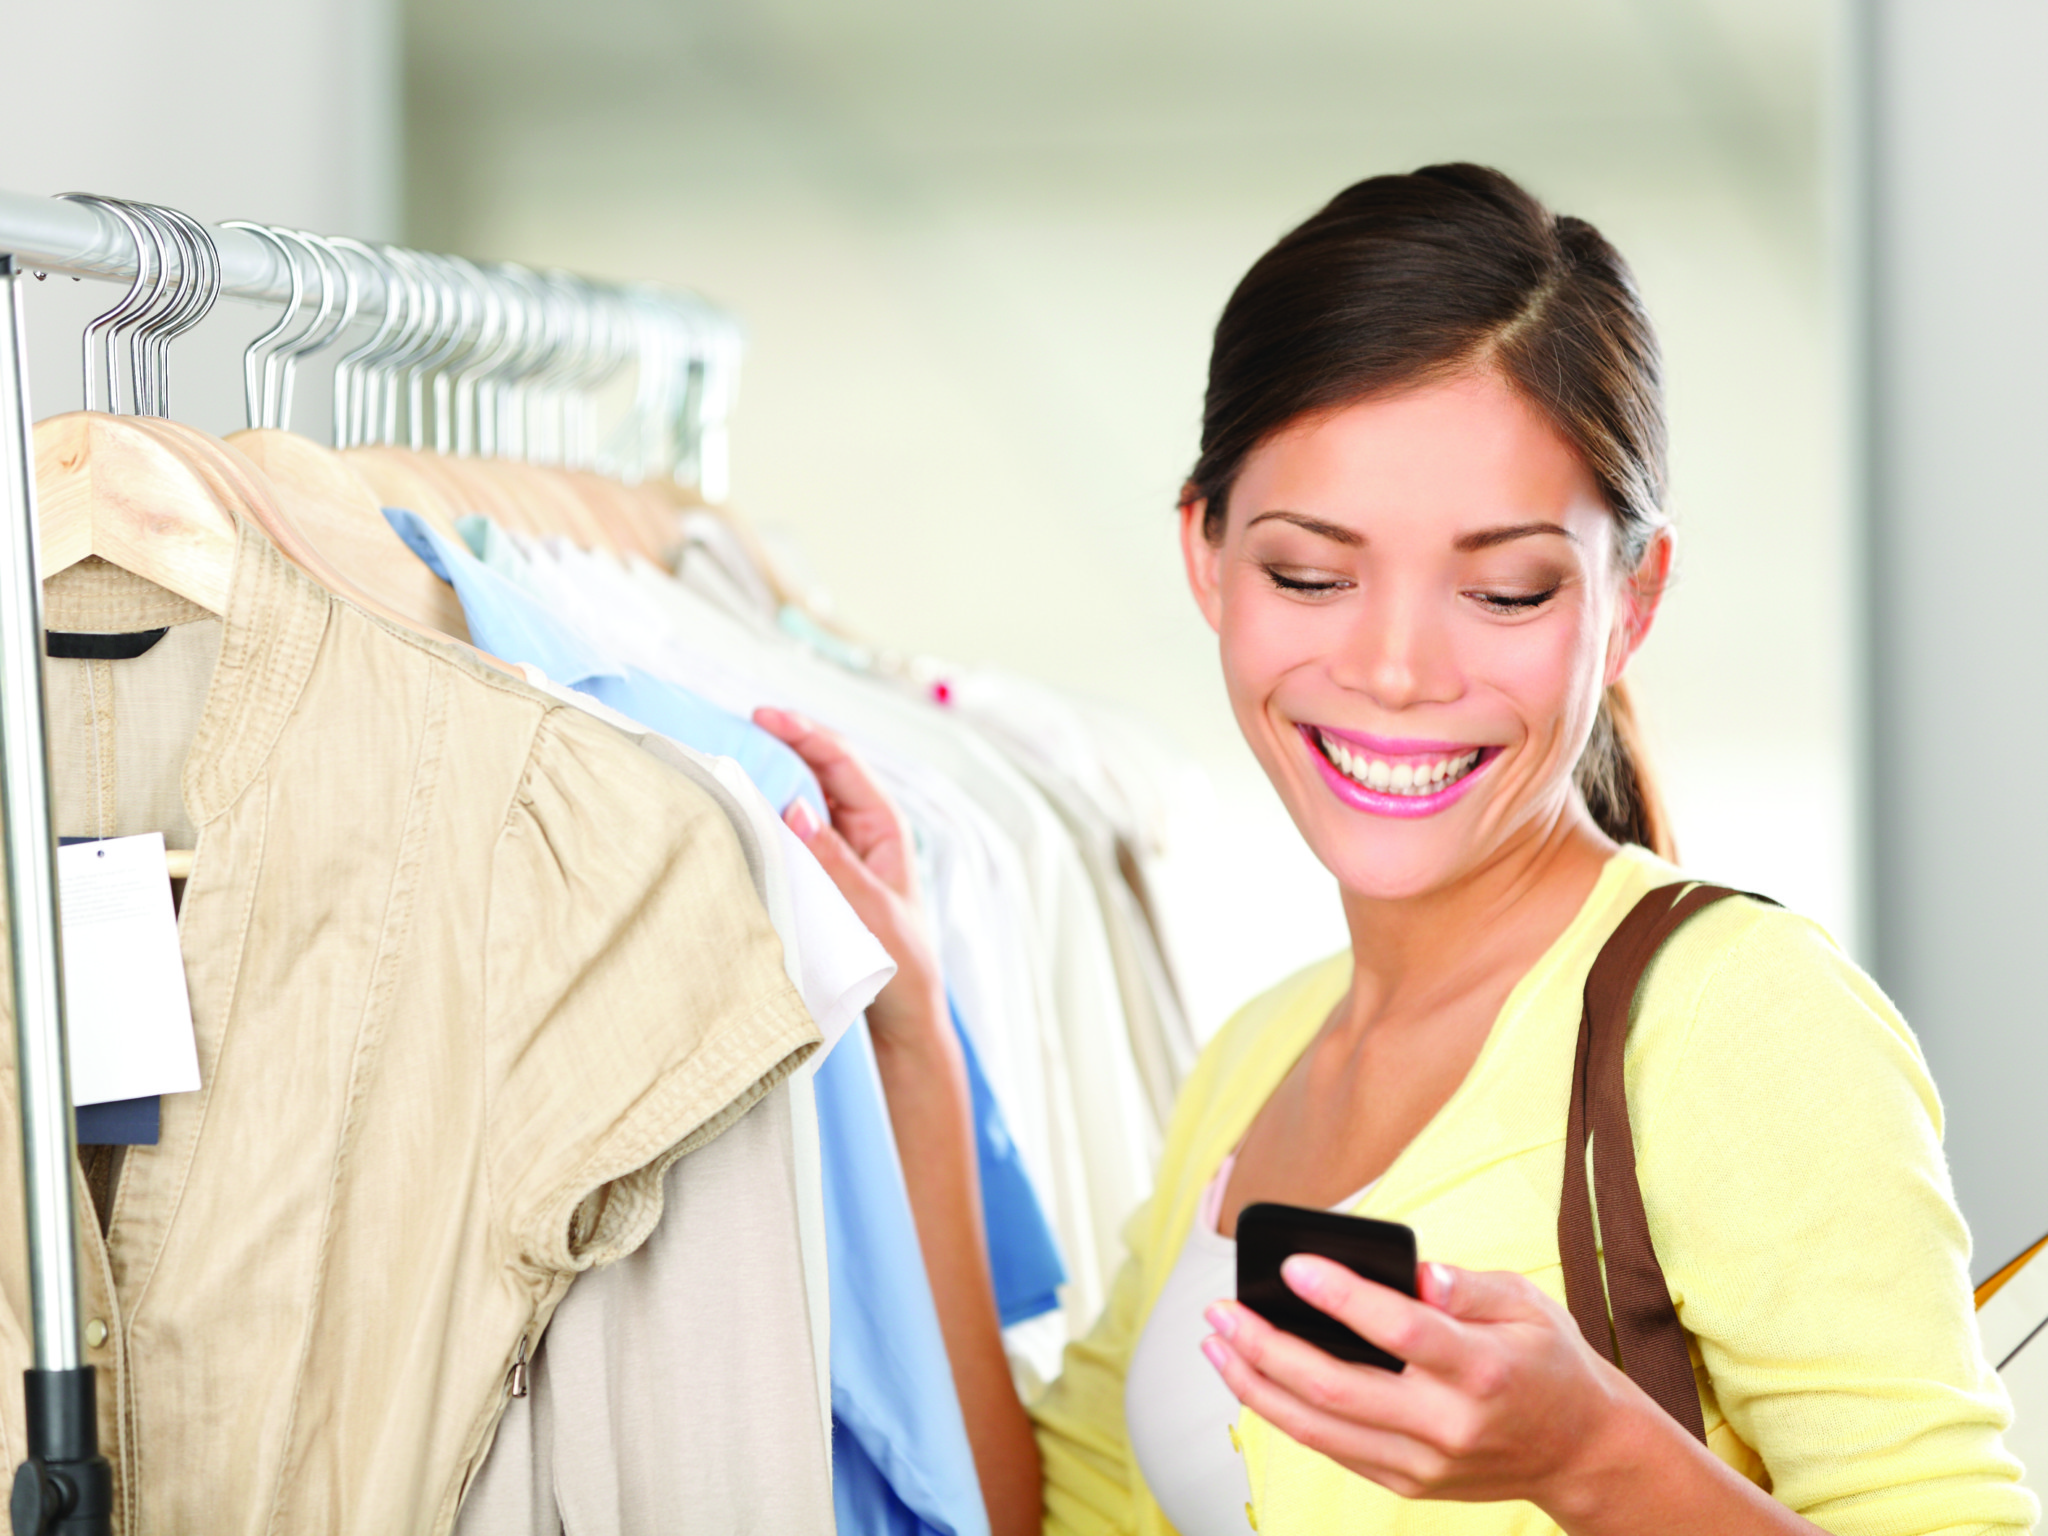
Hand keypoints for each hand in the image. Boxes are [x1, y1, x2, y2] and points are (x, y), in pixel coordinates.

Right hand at [753, 707, 949, 1048]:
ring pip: (796, 799)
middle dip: (777, 745)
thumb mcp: (871, 911)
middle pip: (815, 771)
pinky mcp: (817, 873)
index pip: (840, 763)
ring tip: (724, 762)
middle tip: (730, 729)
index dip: (803, 733)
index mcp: (884, 825)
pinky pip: (786, 835)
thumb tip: (796, 807)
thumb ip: (835, 862)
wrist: (900, 1015)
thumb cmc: (899, 963)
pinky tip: (733, 814)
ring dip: (765, 780)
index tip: (764, 716)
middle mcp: (860, 829)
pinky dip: (761, 820)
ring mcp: (836, 850)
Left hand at [1200, 1257, 1639, 1511]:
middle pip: (1336, 1387)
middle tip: (1220, 1310)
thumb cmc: (1548, 1362)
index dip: (1342, 1297)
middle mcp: (1447, 1425)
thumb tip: (1413, 1272)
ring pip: (1318, 1427)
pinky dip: (1283, 1412)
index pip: (1400, 1331)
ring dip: (1255, 1383)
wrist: (1582, 1453)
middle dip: (1264, 1346)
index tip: (1293, 1264)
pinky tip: (1253, 1376)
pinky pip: (1331, 1448)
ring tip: (1215, 1342)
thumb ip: (1466, 1285)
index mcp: (1482, 1370)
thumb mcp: (1527, 1304)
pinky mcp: (1407, 1484)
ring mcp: (1423, 1464)